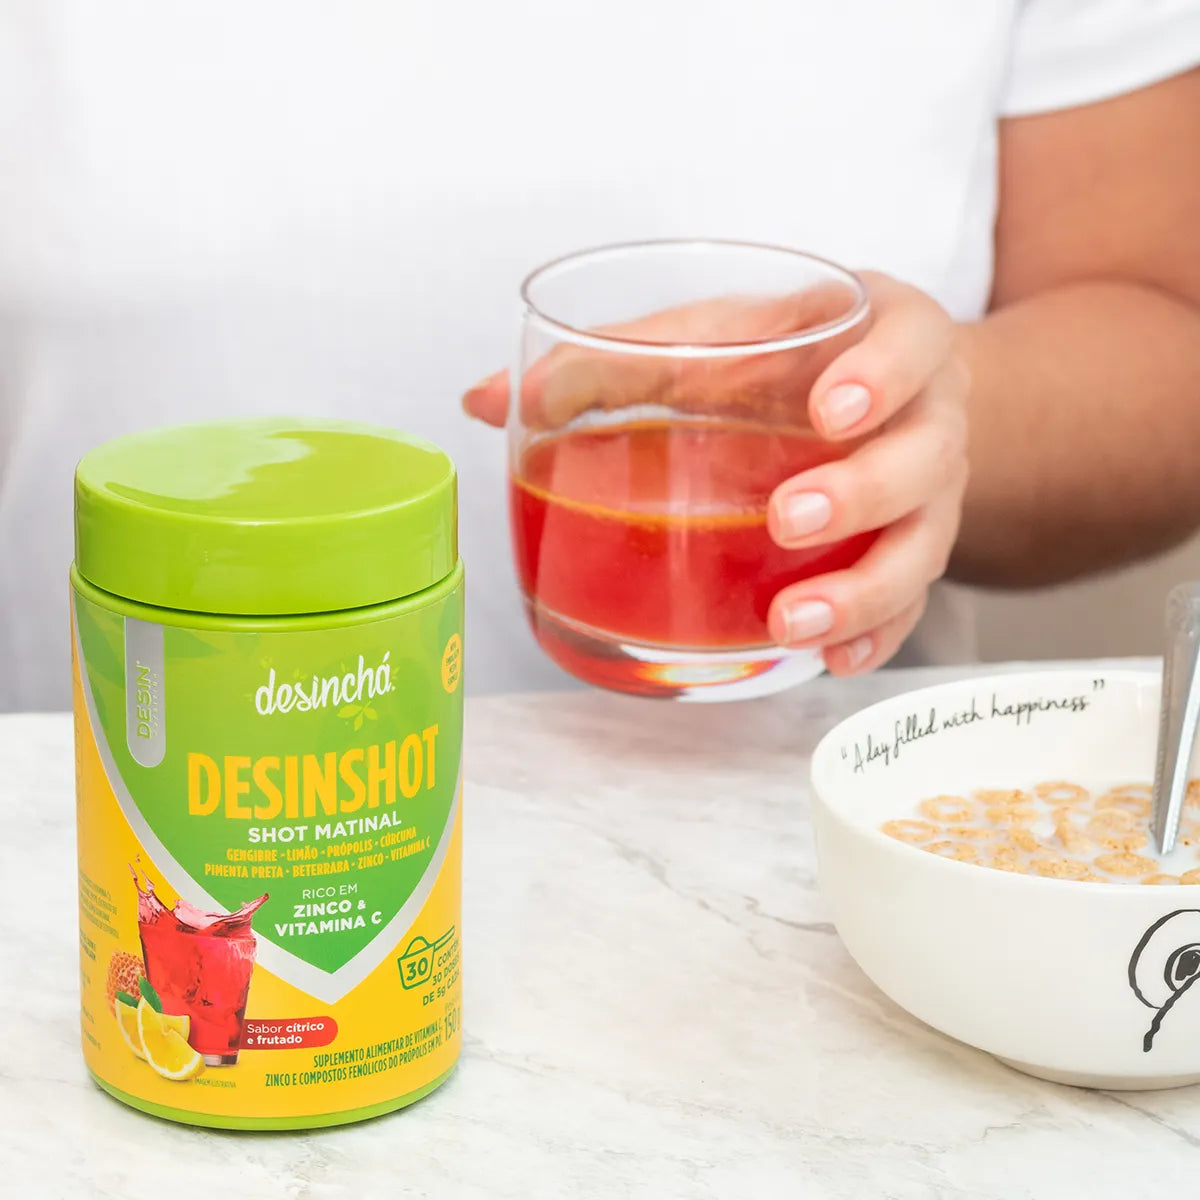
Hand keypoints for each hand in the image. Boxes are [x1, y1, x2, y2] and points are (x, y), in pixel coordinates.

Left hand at [463, 271, 968, 675]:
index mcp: (882, 335)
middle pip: (924, 458)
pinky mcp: (913, 551)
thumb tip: (487, 399)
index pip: (911, 342)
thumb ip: (609, 357)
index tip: (826, 409)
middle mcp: (924, 416)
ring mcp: (929, 493)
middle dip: (862, 493)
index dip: (882, 374)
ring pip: (924, 545)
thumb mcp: (710, 335)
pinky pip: (913, 603)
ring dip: (864, 589)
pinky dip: (874, 635)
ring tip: (791, 621)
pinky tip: (831, 660)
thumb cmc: (785, 356)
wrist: (874, 393)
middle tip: (786, 520)